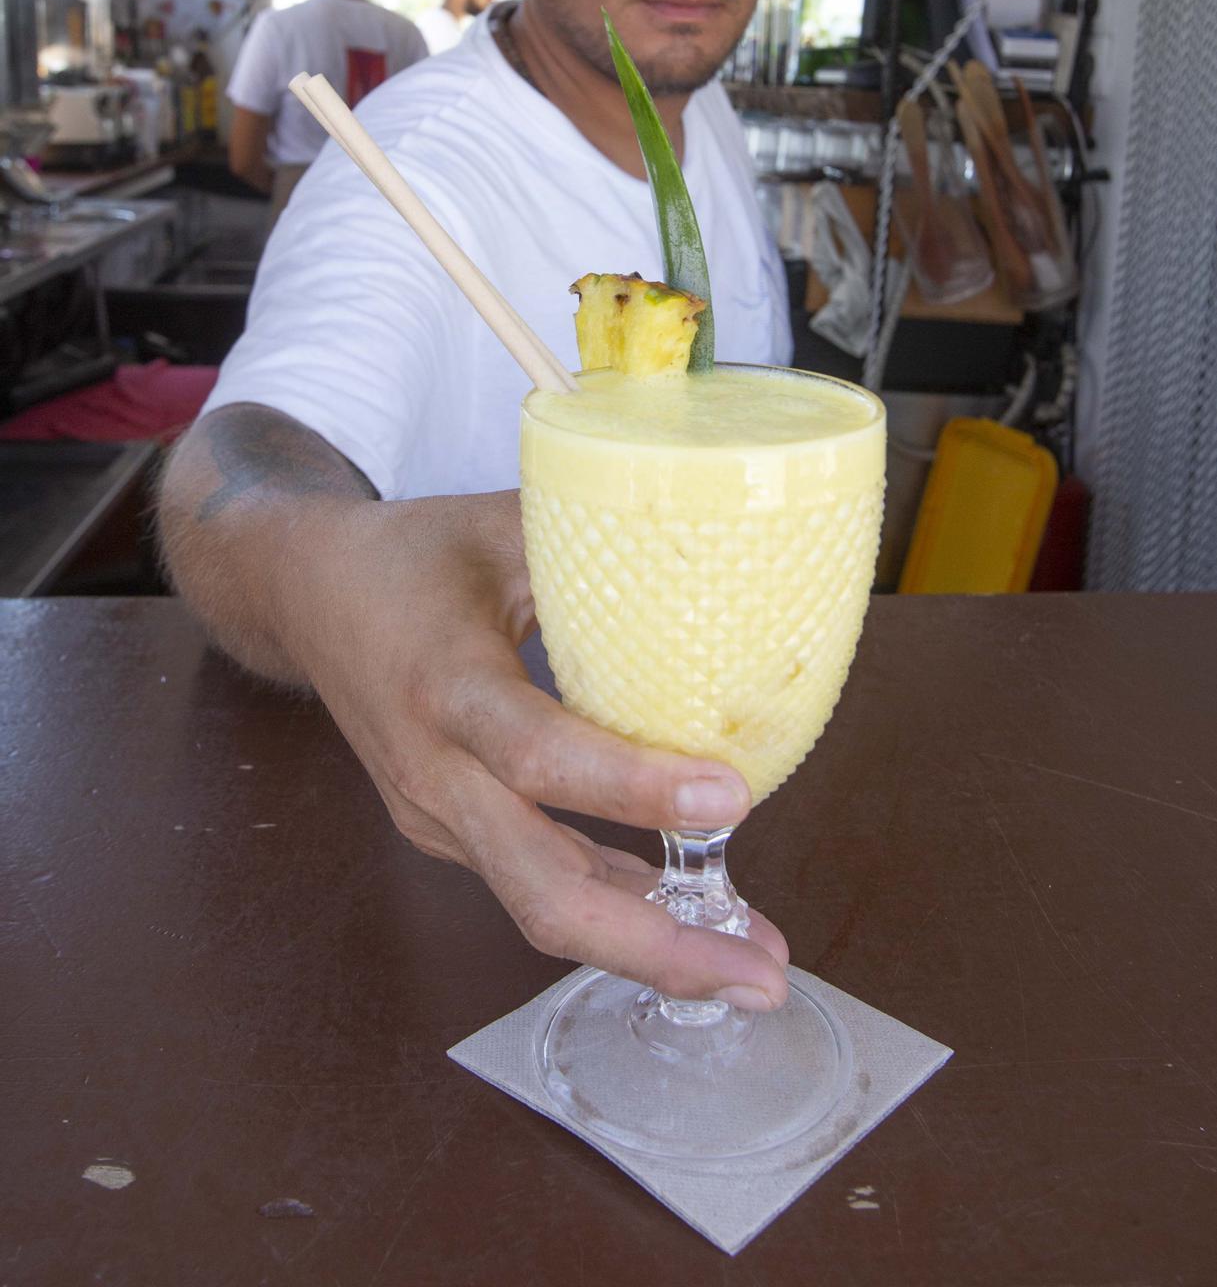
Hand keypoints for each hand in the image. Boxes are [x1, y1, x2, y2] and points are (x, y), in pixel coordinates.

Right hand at [294, 490, 789, 1009]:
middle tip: (762, 975)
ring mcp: (436, 815)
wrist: (307, 594)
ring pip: (542, 904)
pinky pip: (536, 881)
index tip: (733, 796)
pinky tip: (693, 915)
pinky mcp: (448, 831)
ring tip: (753, 963)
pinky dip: (616, 906)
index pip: (539, 755)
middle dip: (656, 946)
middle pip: (542, 890)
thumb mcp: (506, 527)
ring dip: (650, 945)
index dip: (634, 787)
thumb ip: (603, 556)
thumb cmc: (413, 552)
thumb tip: (728, 559)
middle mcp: (435, 771)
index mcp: (444, 683)